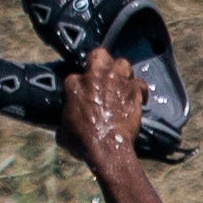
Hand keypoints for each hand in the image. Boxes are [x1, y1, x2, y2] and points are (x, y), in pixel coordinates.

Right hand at [54, 49, 148, 167]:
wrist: (107, 148)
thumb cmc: (83, 142)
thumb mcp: (63, 131)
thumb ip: (64, 121)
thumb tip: (64, 127)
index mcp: (74, 84)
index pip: (74, 74)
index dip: (78, 83)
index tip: (81, 90)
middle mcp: (96, 77)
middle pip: (99, 54)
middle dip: (101, 60)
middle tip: (101, 72)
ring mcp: (117, 82)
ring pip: (122, 63)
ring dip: (121, 71)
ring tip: (120, 81)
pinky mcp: (133, 91)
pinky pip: (139, 83)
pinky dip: (139, 89)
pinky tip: (137, 96)